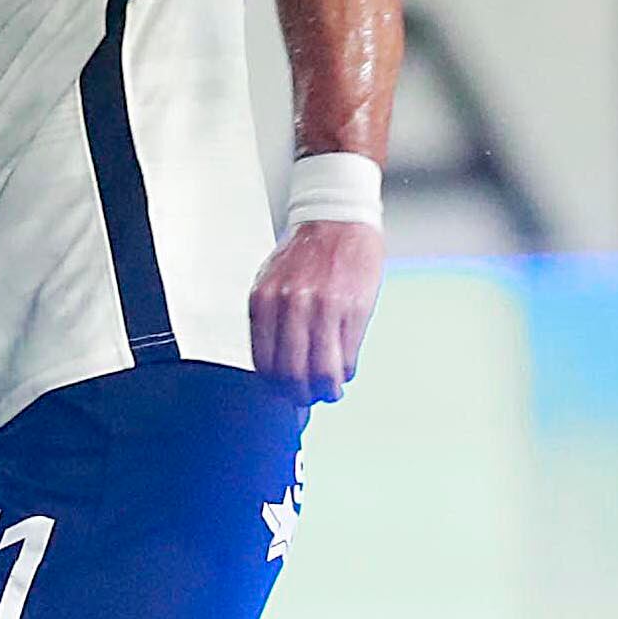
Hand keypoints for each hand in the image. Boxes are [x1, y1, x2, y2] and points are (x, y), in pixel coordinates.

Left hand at [249, 220, 382, 402]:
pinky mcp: (354, 310)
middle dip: (300, 395)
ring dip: (326, 390)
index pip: (264, 362)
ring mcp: (324, 308)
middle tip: (306, 398)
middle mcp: (290, 305)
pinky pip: (348, 356)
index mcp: (263, 300)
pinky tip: (344, 369)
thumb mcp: (271, 284)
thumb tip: (272, 368)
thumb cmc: (302, 257)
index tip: (282, 393)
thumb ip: (269, 322)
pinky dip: (345, 371)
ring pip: (322, 370)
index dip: (274, 386)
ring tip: (329, 391)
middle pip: (291, 373)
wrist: (338, 220)